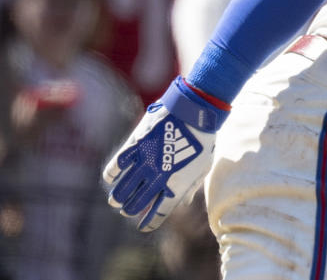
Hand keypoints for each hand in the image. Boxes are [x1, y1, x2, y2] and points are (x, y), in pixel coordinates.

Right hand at [102, 76, 227, 231]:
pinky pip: (116, 166)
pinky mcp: (134, 146)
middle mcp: (157, 177)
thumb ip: (191, 185)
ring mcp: (144, 162)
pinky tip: (111, 177)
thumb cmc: (203, 139)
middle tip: (126, 211)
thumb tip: (184, 201)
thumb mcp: (203, 166)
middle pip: (137, 202)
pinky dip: (111, 174)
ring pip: (123, 188)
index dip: (150, 222)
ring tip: (115, 200)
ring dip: (118, 196)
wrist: (194, 112)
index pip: (159, 212)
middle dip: (130, 209)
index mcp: (176, 185)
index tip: (145, 227)